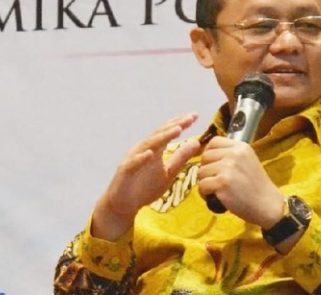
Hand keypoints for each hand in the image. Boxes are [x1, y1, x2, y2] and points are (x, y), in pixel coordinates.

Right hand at [92, 113, 201, 240]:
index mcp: (155, 149)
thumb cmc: (145, 188)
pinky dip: (141, 158)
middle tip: (189, 118)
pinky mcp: (125, 172)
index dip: (180, 123)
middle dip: (175, 125)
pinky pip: (133, 164)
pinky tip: (150, 154)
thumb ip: (180, 158)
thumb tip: (196, 143)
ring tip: (176, 130)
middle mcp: (144, 150)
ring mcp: (133, 159)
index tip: (195, 115)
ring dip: (162, 137)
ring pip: (148, 145)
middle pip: (160, 134)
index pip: (168, 132)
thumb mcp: (168, 172)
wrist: (124, 205)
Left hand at [197, 136, 284, 228]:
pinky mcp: (222, 183)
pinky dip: (205, 193)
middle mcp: (234, 154)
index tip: (212, 164)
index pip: (214, 142)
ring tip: (216, 190)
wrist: (268, 205)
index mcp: (241, 147)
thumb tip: (207, 154)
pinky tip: (214, 198)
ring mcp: (228, 168)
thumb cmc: (256, 186)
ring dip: (205, 182)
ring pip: (201, 171)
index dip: (209, 152)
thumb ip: (231, 155)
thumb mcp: (248, 161)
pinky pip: (202, 185)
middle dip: (206, 169)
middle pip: (205, 156)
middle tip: (215, 180)